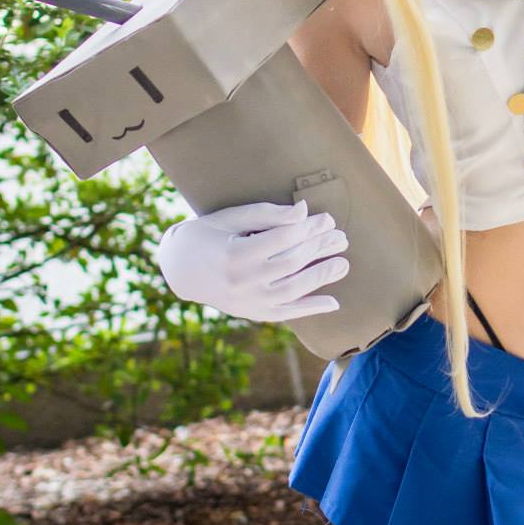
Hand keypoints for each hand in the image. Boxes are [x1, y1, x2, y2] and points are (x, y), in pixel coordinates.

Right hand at [155, 200, 349, 322]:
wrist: (180, 270)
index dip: (308, 227)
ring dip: (322, 277)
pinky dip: (311, 308)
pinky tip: (334, 302)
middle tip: (340, 237)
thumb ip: (266, 214)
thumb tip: (302, 211)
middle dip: (319, 248)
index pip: (283, 239)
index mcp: (236, 255)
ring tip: (343, 263)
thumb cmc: (207, 235)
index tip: (326, 218)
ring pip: (294, 290)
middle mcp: (243, 282)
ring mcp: (249, 302)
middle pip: (293, 263)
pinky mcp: (253, 313)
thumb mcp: (230, 218)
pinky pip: (287, 313)